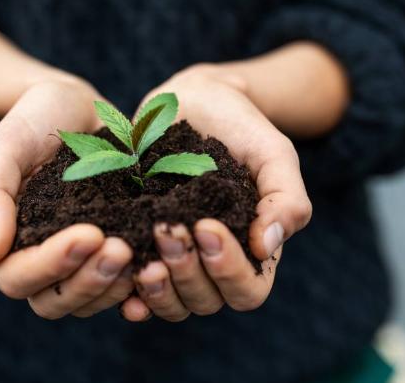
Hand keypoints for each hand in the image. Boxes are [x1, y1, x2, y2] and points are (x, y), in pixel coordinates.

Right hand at [0, 79, 135, 318]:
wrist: (75, 106)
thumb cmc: (33, 120)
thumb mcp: (6, 145)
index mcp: (7, 242)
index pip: (18, 278)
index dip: (52, 265)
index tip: (89, 234)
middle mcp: (40, 260)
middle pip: (55, 301)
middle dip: (89, 281)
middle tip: (122, 248)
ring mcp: (78, 261)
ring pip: (89, 300)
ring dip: (115, 286)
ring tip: (145, 256)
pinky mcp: (111, 252)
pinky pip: (121, 288)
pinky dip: (139, 286)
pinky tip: (160, 265)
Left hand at [120, 64, 312, 321]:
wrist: (195, 101)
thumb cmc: (242, 128)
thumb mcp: (274, 154)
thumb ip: (286, 198)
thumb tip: (268, 246)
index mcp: (252, 253)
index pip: (247, 290)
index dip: (228, 270)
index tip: (206, 226)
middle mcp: (213, 266)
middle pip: (205, 301)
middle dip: (186, 271)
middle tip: (166, 228)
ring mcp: (175, 261)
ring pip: (170, 303)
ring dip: (157, 288)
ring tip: (141, 258)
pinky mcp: (140, 249)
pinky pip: (133, 290)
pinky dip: (127, 293)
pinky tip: (118, 273)